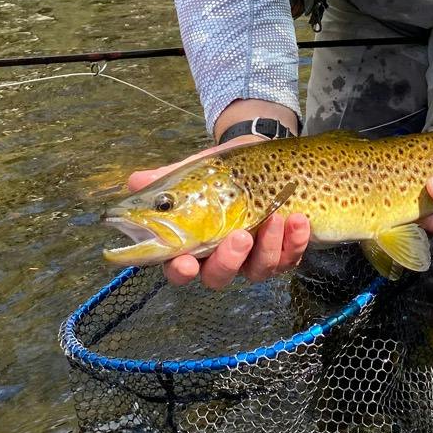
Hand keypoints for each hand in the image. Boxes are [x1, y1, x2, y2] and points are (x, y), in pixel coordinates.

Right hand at [126, 139, 311, 288]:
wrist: (261, 154)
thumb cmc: (221, 171)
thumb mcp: (196, 171)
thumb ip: (168, 179)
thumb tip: (134, 182)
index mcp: (193, 244)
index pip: (179, 267)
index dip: (181, 271)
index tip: (187, 263)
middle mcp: (221, 258)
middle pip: (218, 278)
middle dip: (229, 262)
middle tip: (239, 237)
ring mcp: (253, 259)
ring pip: (258, 272)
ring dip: (268, 248)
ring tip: (276, 217)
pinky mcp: (282, 252)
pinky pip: (289, 258)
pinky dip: (295, 242)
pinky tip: (298, 219)